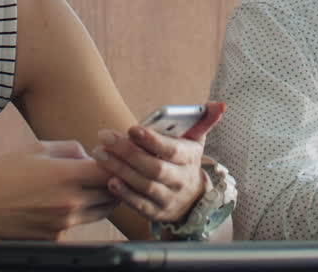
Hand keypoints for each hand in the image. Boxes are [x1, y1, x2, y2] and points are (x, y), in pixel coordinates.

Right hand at [0, 140, 115, 238]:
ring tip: (93, 186)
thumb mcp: (38, 148)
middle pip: (111, 194)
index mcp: (68, 176)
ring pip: (100, 212)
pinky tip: (68, 201)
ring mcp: (64, 223)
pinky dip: (81, 213)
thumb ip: (71, 149)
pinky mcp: (55, 237)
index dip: (115, 164)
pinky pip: (79, 224)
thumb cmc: (5, 172)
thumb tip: (91, 156)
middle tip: (107, 172)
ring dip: (102, 199)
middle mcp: (71, 202)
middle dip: (113, 182)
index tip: (111, 159)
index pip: (110, 172)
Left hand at [92, 101, 225, 222]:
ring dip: (120, 169)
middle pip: (154, 167)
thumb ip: (203, 121)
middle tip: (105, 136)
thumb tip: (217, 104)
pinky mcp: (155, 212)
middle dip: (127, 152)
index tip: (132, 129)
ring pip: (144, 185)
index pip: (172, 150)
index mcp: (189, 159)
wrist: (191, 200)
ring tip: (100, 153)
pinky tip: (109, 180)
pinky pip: (138, 204)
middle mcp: (180, 180)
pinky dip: (124, 193)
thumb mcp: (196, 141)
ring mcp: (168, 198)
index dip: (152, 140)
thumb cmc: (186, 161)